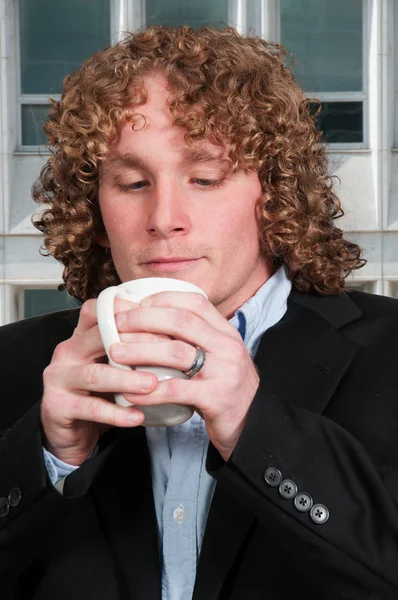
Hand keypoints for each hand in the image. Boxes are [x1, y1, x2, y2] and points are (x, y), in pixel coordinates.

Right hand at [40, 298, 157, 465]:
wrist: (69, 430)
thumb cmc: (99, 392)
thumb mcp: (113, 364)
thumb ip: (132, 348)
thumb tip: (177, 334)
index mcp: (81, 335)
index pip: (99, 311)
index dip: (128, 312)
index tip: (161, 321)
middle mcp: (68, 351)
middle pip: (99, 337)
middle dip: (136, 343)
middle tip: (168, 352)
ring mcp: (59, 378)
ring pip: (95, 374)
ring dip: (126, 379)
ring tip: (152, 384)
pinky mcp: (58, 406)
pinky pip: (90, 408)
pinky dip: (117, 413)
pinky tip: (138, 416)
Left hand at [111, 292, 259, 460]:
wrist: (254, 424)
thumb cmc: (224, 388)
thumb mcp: (217, 356)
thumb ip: (194, 339)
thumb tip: (152, 321)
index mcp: (226, 331)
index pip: (194, 302)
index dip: (162, 299)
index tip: (137, 305)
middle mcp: (227, 346)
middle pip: (180, 321)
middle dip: (144, 319)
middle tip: (117, 325)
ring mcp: (224, 371)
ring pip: (176, 352)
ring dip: (140, 351)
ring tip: (116, 354)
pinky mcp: (217, 398)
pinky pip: (177, 390)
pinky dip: (149, 391)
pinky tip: (129, 394)